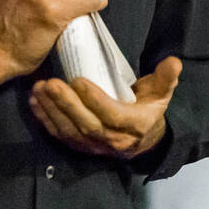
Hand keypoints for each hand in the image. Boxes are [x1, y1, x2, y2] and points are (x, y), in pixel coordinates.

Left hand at [28, 56, 181, 159]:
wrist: (143, 141)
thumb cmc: (149, 109)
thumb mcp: (162, 93)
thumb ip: (166, 77)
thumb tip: (174, 61)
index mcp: (134, 125)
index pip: (113, 115)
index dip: (95, 100)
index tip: (79, 80)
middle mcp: (113, 140)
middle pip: (86, 125)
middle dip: (67, 104)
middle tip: (51, 83)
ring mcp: (94, 146)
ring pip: (70, 132)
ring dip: (51, 111)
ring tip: (40, 88)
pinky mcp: (80, 147)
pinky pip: (60, 135)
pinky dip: (45, 120)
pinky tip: (35, 101)